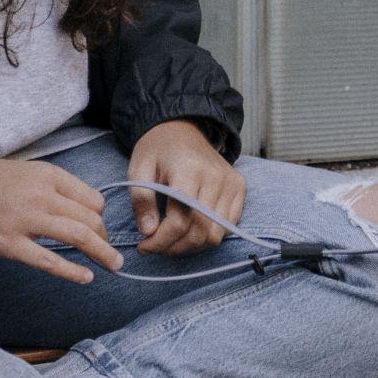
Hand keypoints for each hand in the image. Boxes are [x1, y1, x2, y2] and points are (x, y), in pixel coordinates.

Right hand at [0, 158, 121, 284]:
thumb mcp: (31, 172)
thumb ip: (58, 188)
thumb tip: (88, 209)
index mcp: (49, 176)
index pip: (92, 198)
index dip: (101, 216)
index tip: (98, 227)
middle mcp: (42, 197)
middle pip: (90, 219)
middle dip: (104, 237)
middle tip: (106, 250)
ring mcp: (27, 221)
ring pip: (78, 237)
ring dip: (102, 253)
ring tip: (113, 265)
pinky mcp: (12, 245)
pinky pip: (49, 262)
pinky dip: (72, 272)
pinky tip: (86, 277)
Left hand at [127, 121, 244, 256]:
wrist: (181, 129)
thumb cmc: (157, 150)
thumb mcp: (138, 170)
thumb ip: (142, 200)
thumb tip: (149, 232)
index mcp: (189, 171)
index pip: (180, 221)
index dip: (160, 241)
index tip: (144, 246)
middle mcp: (216, 178)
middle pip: (199, 232)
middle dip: (174, 248)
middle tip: (155, 247)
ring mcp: (231, 183)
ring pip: (216, 234)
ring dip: (192, 246)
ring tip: (171, 241)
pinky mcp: (239, 188)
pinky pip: (228, 227)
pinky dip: (208, 236)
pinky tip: (190, 231)